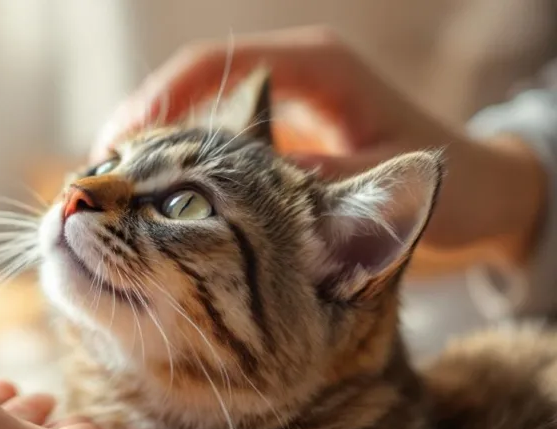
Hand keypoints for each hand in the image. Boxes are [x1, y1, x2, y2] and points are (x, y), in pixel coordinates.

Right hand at [93, 26, 546, 271]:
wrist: (484, 197)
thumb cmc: (455, 192)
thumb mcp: (382, 190)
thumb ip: (314, 188)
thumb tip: (237, 200)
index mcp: (316, 69)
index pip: (214, 66)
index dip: (159, 100)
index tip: (119, 143)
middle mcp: (291, 81)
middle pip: (190, 87)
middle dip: (138, 130)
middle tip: (99, 178)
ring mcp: (282, 112)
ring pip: (195, 117)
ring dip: (150, 155)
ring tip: (113, 195)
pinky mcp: (278, 144)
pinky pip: (212, 149)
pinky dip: (176, 175)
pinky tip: (152, 207)